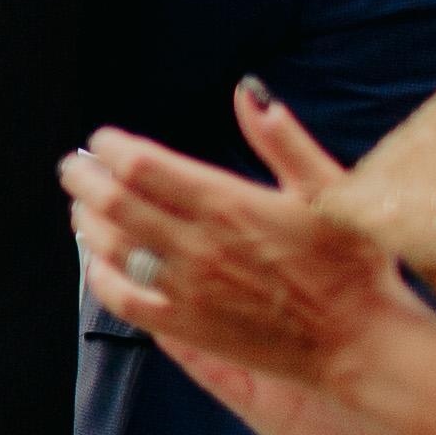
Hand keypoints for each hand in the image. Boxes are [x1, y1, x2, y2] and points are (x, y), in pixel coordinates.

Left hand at [65, 85, 418, 392]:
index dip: (112, 149)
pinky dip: (100, 278)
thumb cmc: (353, 263)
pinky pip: (124, 300)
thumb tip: (248, 91)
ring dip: (87, 223)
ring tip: (80, 208)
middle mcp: (198, 245)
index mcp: (228, 204)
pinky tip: (97, 263)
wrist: (362, 343)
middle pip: (114, 202)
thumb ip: (282, 139)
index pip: (142, 166)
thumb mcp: (328, 189)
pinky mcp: (187, 328)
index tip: (103, 141)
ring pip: (112, 248)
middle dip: (84, 179)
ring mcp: (188, 289)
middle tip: (73, 168)